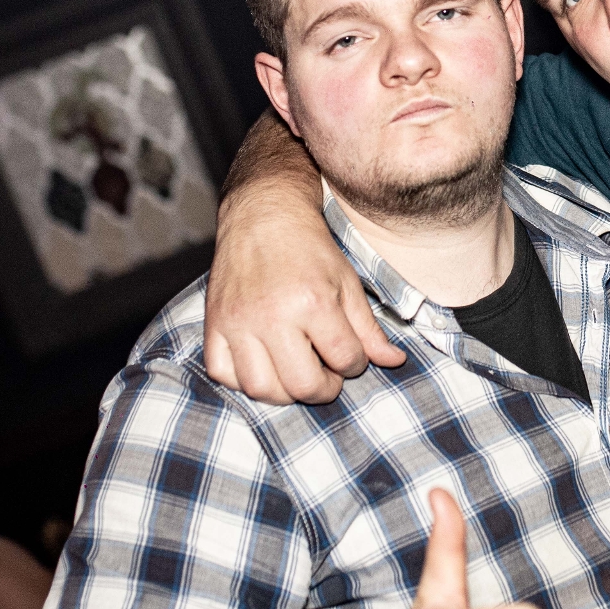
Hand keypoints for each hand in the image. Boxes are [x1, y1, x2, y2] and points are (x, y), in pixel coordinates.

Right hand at [202, 190, 402, 404]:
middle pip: (303, 385)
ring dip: (284, 392)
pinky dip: (242, 380)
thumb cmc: (309, 250)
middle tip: (327, 374)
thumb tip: (395, 362)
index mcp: (313, 302)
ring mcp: (238, 321)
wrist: (263, 216)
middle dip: (324, 388)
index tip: (350, 356)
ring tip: (296, 373)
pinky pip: (222, 373)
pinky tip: (263, 365)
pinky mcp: (214, 323)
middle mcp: (272, 316)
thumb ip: (369, 329)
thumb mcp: (348, 283)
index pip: (344, 359)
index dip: (355, 365)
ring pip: (260, 388)